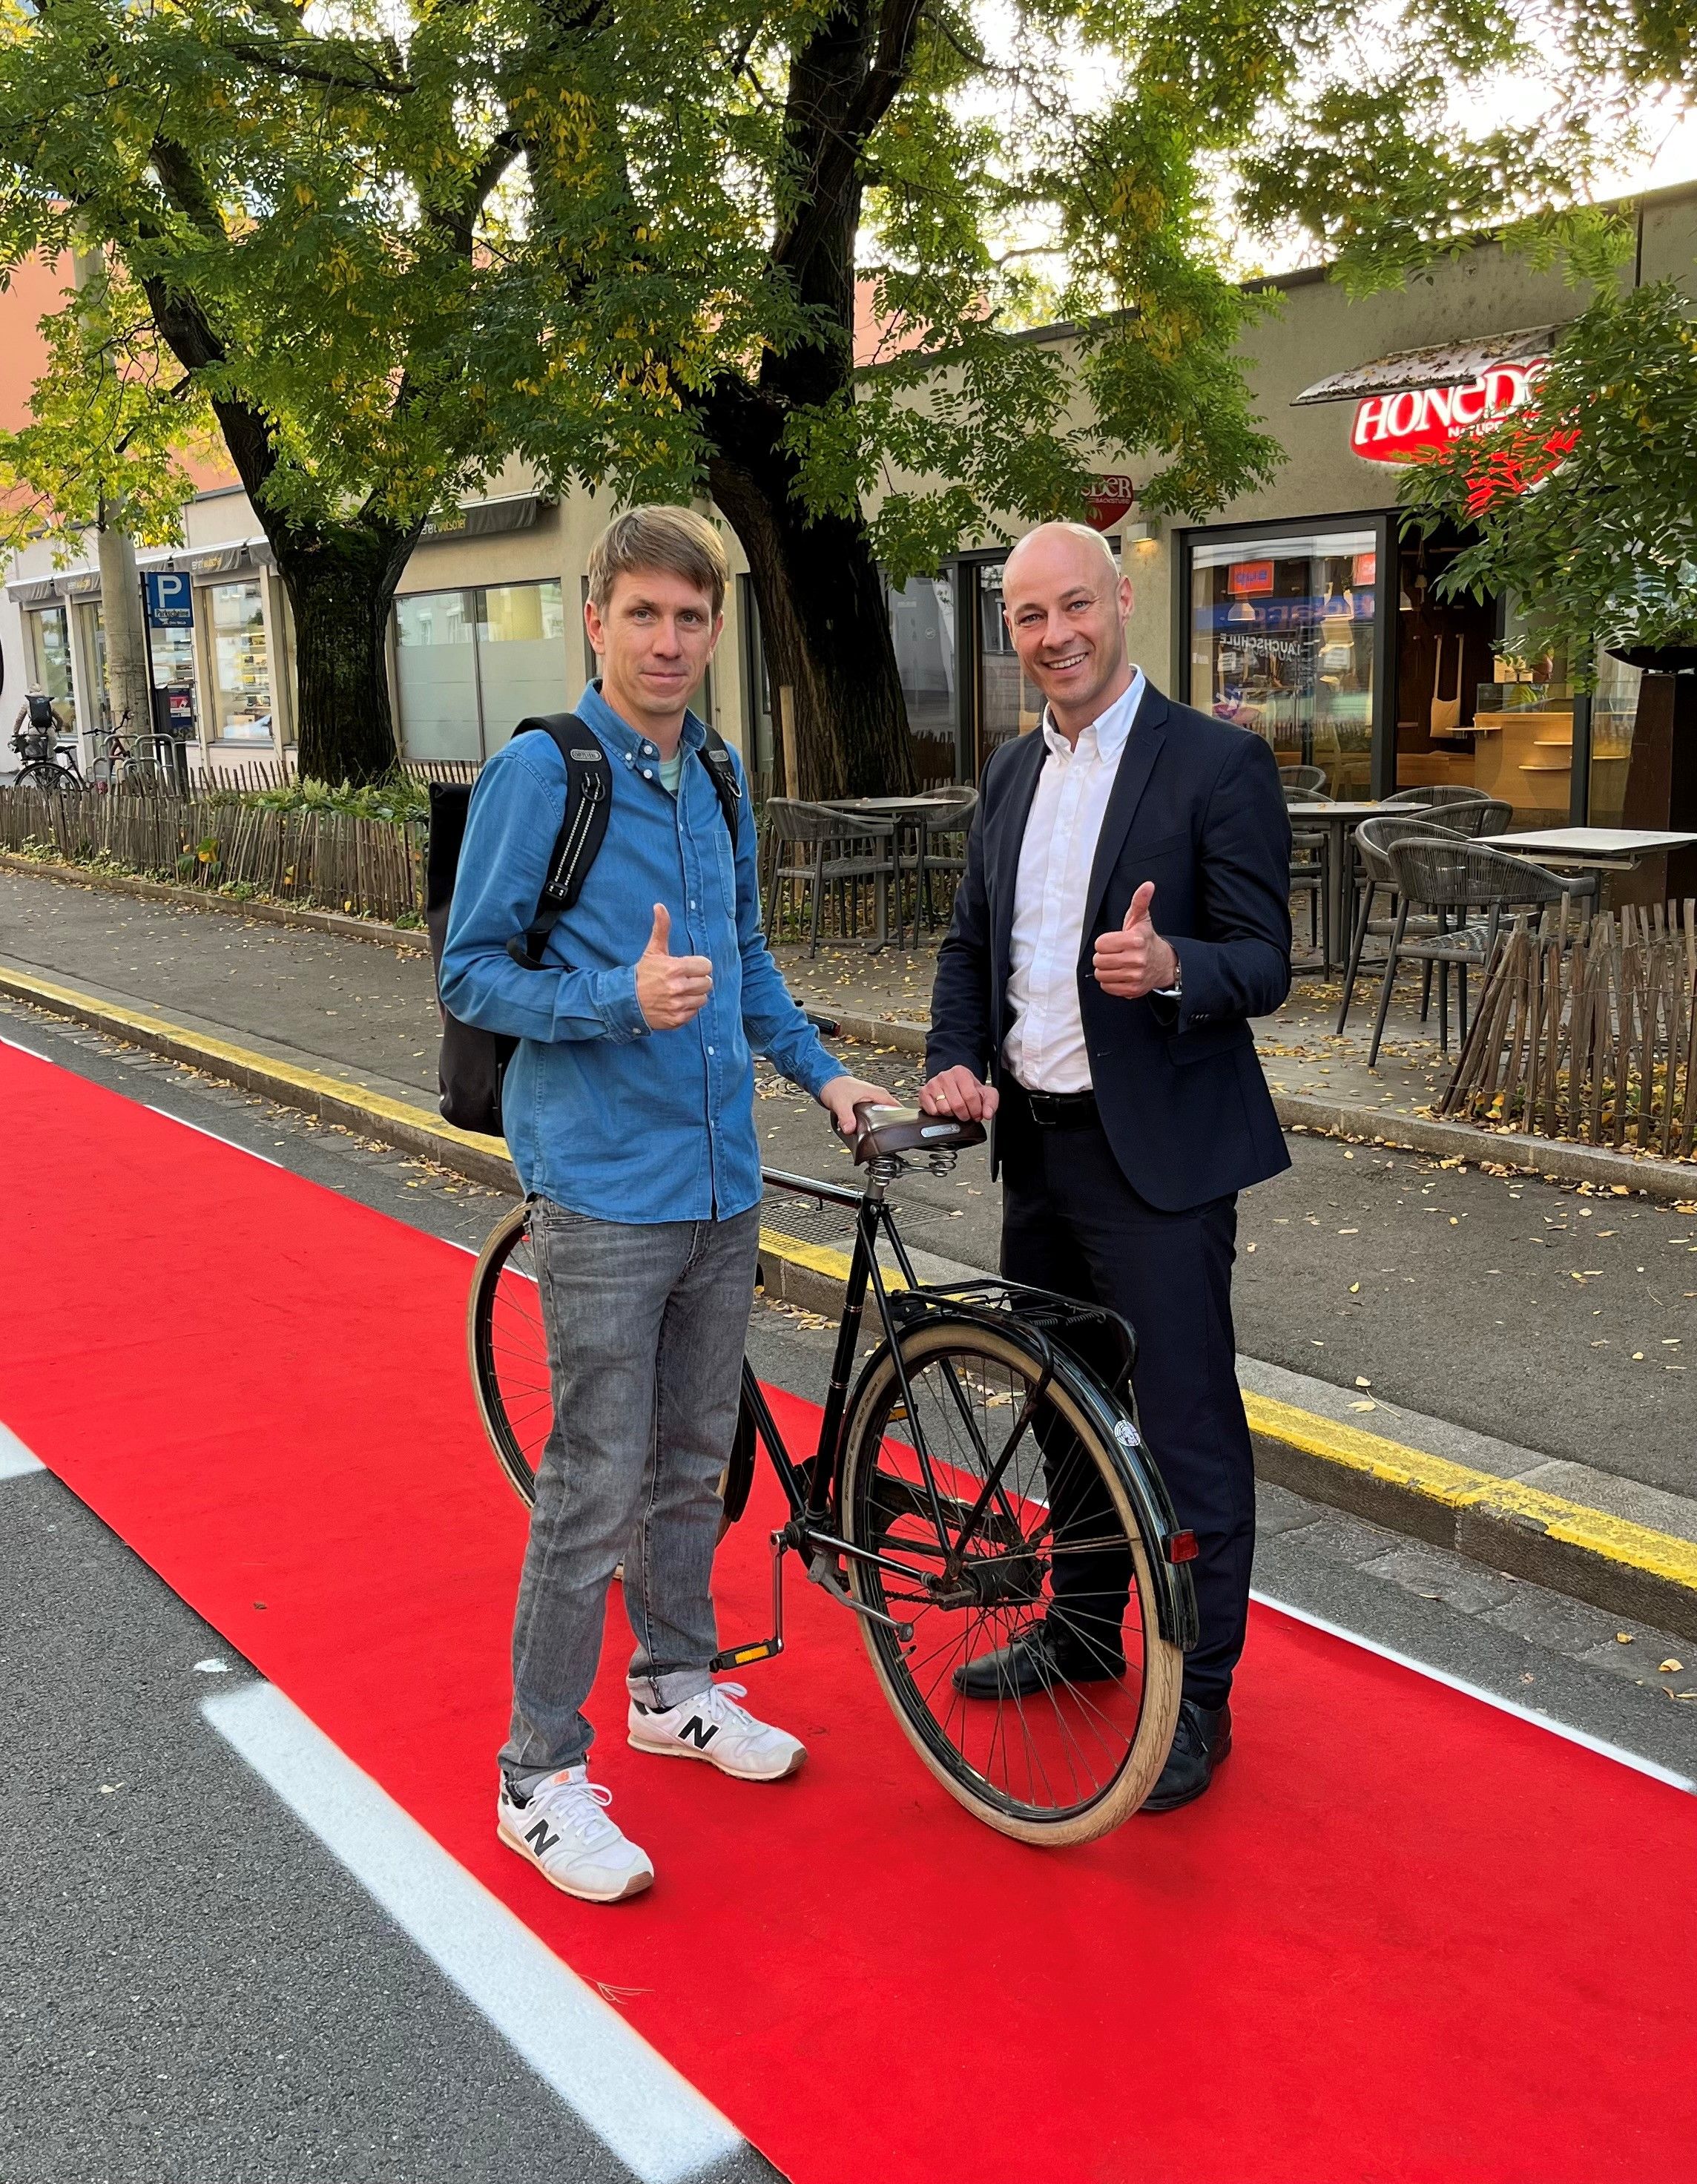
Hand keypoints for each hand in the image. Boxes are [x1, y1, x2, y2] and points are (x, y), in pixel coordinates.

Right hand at [634, 904, 713, 1029]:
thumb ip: (661, 929)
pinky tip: (676, 1003)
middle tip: (685, 980)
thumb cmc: (643, 974)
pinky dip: (688, 1008)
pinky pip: (695, 1012)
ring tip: (680, 992)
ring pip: (703, 998)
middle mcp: (678, 987)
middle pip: (707, 982)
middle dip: (698, 980)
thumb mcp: (653, 950)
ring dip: (694, 995)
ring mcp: (678, 1005)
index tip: (689, 967)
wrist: (626, 1001)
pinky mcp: (677, 1019)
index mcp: (676, 968)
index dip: (699, 966)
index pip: (706, 966)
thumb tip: (659, 906)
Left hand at [818, 1074, 896, 1135]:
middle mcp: (877, 1096)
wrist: (826, 1081)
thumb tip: (850, 1129)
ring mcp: (873, 1100)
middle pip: (892, 1113)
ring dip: (881, 1123)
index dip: (900, 1119)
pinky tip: (869, 1129)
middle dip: (890, 1124)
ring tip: (878, 1134)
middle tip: (887, 1136)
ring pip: (883, 1114)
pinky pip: (875, 1114)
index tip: (898, 1130)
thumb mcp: (841, 1103)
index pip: (897, 1107)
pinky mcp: (867, 1104)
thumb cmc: (835, 1086)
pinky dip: (873, 1122)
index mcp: (877, 1093)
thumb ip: (846, 1117)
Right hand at [918, 1066, 998, 1121]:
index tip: (977, 1114)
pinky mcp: (923, 1093)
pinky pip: (933, 1111)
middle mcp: (945, 1076)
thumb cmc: (967, 1089)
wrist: (951, 1083)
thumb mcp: (984, 1093)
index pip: (970, 1096)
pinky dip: (940, 1114)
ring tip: (955, 1110)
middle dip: (965, 1115)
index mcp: (961, 1073)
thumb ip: (991, 1103)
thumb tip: (988, 1114)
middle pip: (957, 1105)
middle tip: (967, 1115)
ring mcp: (933, 1084)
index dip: (976, 1110)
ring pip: (945, 1109)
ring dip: (952, 1115)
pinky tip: (944, 1109)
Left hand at [1091, 881, 1177, 998]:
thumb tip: (1147, 886)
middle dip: (1104, 956)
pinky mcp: (1132, 990)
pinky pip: (1107, 987)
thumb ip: (1139, 901)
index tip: (1114, 942)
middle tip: (1116, 953)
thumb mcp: (1141, 919)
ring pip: (1101, 975)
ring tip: (1117, 964)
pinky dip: (1110, 982)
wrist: (1163, 964)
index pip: (1100, 944)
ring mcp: (1134, 976)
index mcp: (1135, 940)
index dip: (1104, 943)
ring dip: (1106, 970)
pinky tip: (1120, 974)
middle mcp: (1136, 959)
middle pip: (1099, 960)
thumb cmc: (1146, 940)